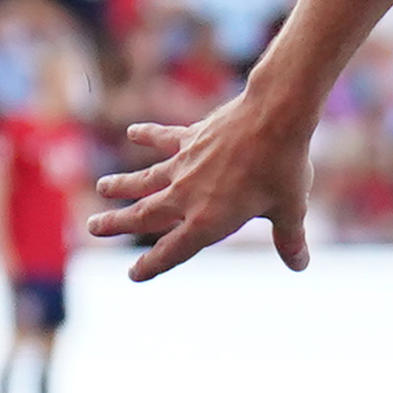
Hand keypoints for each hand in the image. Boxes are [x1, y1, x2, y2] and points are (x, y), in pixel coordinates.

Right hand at [94, 92, 314, 276]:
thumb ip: (289, 239)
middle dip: (119, 224)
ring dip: (123, 185)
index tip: (133, 274)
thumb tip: (299, 264)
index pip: (173, 251)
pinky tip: (132, 131)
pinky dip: (148, 135)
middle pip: (146, 215)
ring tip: (103, 187)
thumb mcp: (290, 209)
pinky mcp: (192, 138)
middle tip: (93, 227)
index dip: (152, 265)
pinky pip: (165, 139)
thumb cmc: (283, 167)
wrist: (275, 117)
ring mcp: (186, 165)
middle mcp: (188, 196)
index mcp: (208, 221)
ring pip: (146, 179)